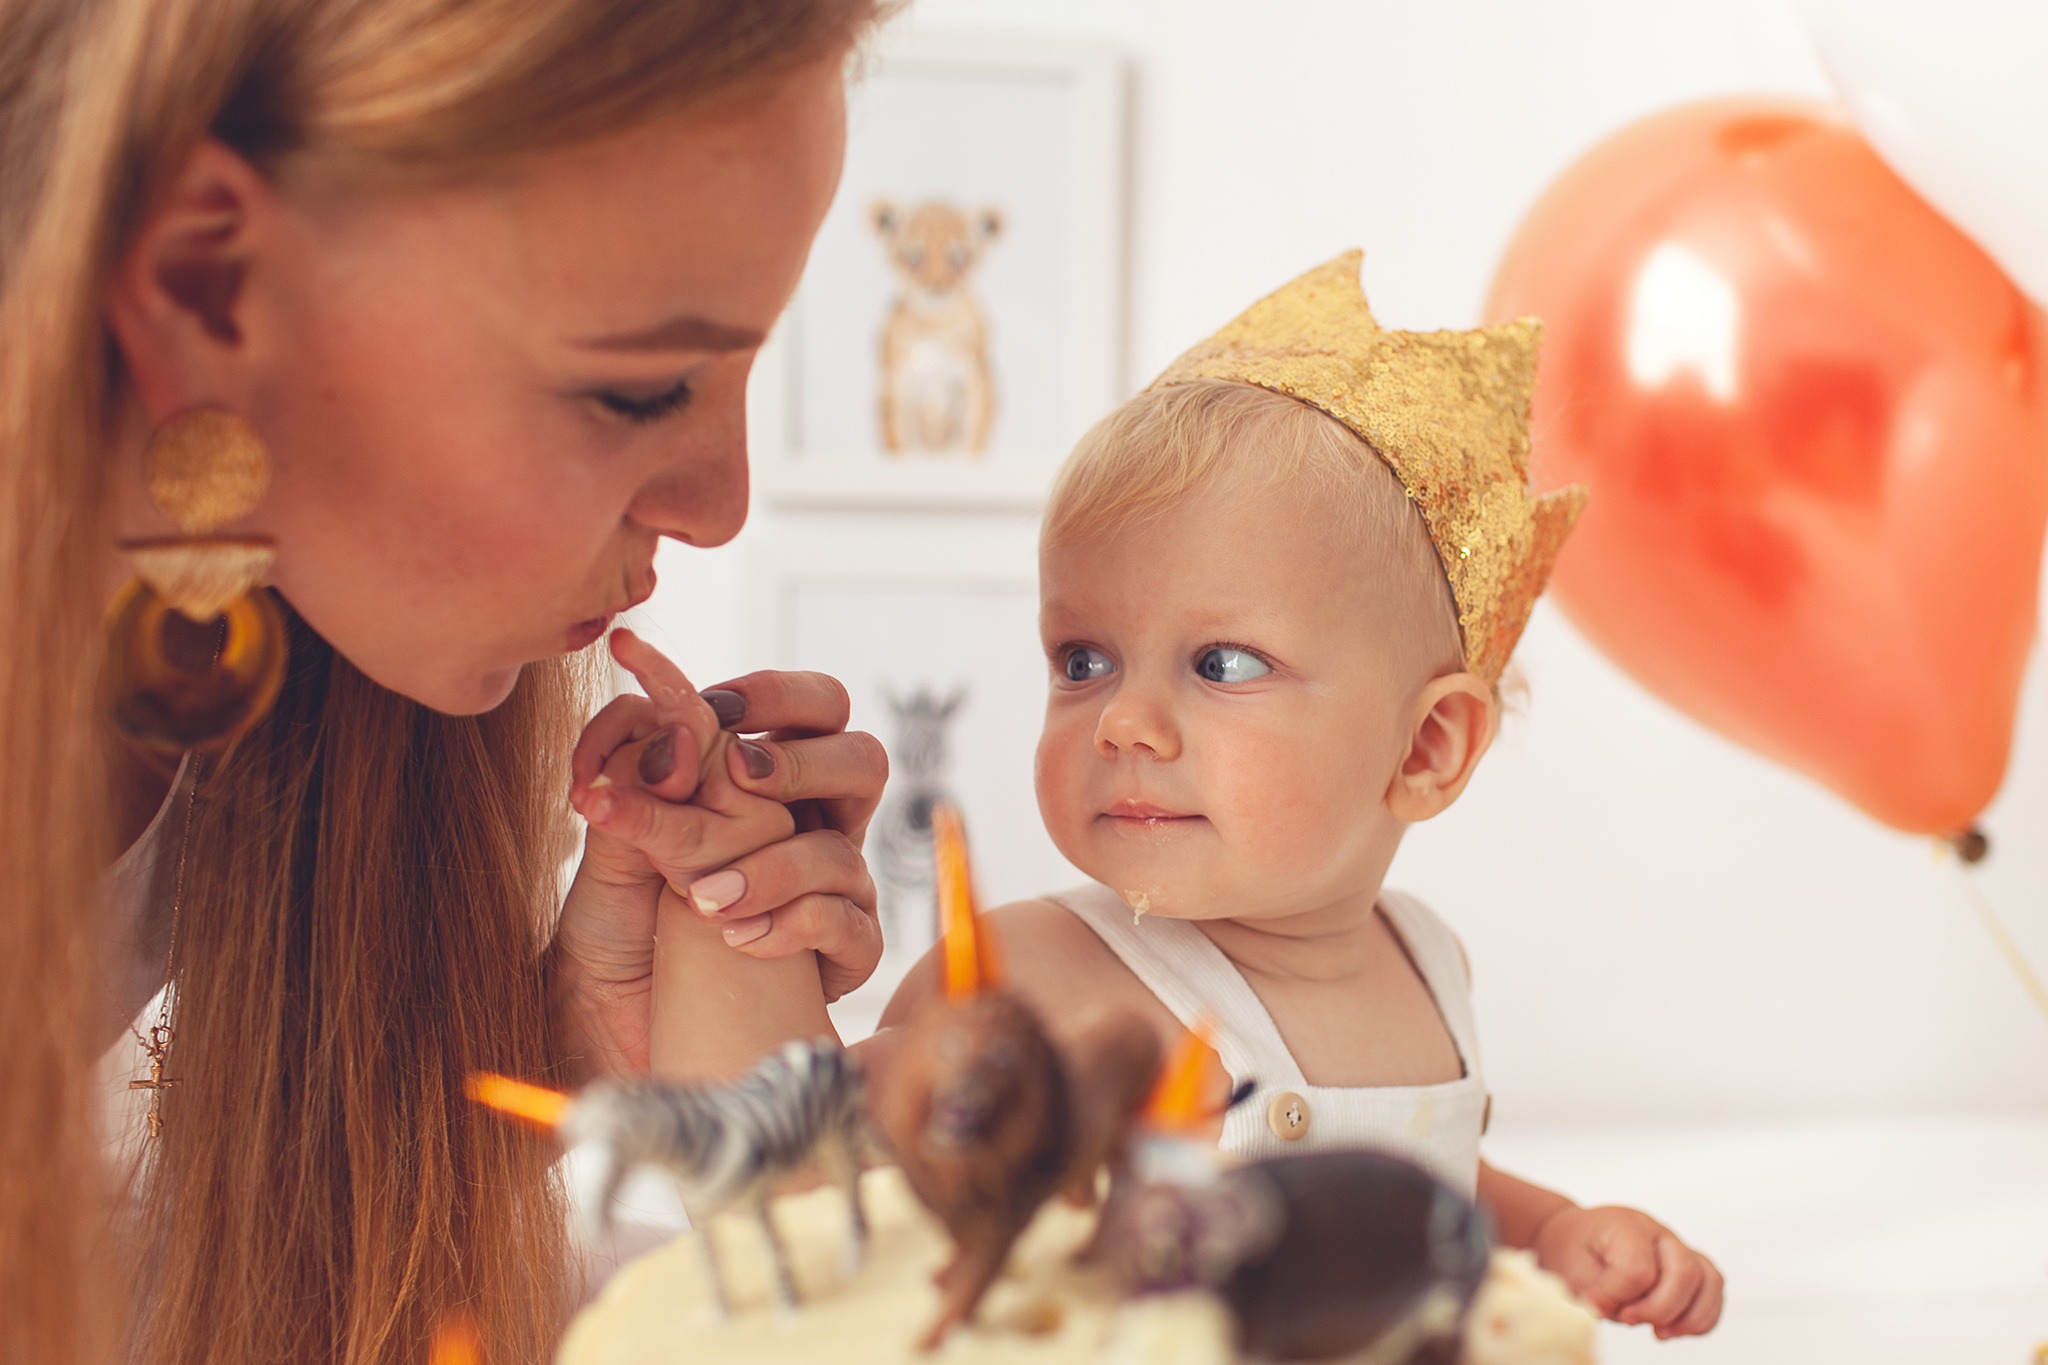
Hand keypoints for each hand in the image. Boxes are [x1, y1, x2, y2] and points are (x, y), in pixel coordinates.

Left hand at [551, 631, 886, 1074]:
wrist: (609, 1029)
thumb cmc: (613, 929)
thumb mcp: (610, 845)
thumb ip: (640, 783)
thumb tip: (679, 737)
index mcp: (762, 784)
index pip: (804, 708)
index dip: (774, 694)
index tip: (711, 703)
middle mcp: (808, 827)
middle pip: (861, 758)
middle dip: (803, 760)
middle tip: (741, 777)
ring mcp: (831, 891)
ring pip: (846, 850)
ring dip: (776, 864)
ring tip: (706, 899)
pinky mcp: (840, 956)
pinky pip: (851, 925)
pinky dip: (794, 924)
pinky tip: (738, 941)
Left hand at [1532, 1205, 1722, 1338]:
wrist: (1578, 1235)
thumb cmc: (1575, 1250)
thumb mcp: (1569, 1268)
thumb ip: (1594, 1292)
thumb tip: (1615, 1314)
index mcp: (1626, 1225)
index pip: (1638, 1268)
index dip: (1619, 1297)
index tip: (1597, 1307)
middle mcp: (1659, 1231)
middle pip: (1684, 1273)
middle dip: (1659, 1309)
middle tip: (1629, 1320)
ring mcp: (1678, 1246)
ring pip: (1709, 1280)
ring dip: (1689, 1317)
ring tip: (1659, 1333)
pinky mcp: (1689, 1262)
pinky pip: (1714, 1289)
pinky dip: (1703, 1316)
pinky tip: (1674, 1329)